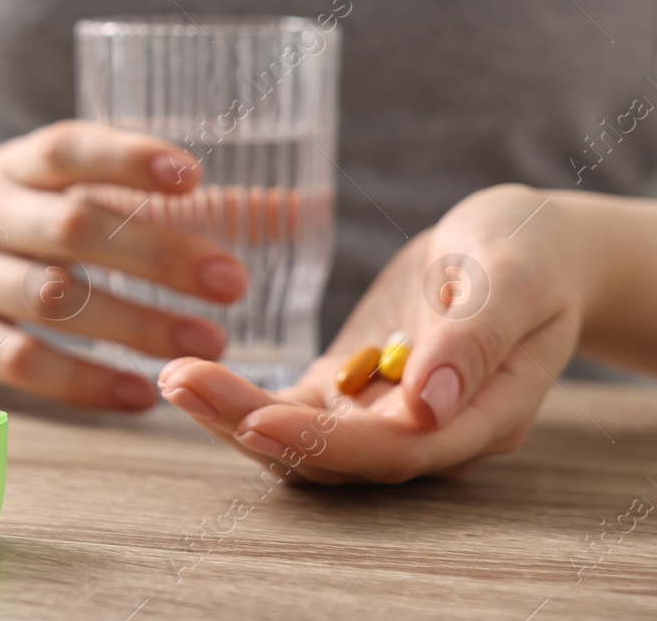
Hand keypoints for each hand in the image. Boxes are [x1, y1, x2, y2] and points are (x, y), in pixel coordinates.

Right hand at [0, 120, 249, 409]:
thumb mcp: (40, 195)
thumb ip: (143, 200)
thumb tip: (288, 212)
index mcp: (10, 168)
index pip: (67, 148)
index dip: (127, 156)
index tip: (193, 176)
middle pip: (73, 227)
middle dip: (158, 254)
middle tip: (233, 283)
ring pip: (51, 299)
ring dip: (133, 323)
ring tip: (206, 346)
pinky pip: (20, 362)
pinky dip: (83, 382)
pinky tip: (138, 397)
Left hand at [158, 183, 596, 482]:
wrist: (526, 246)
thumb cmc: (529, 253)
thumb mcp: (512, 279)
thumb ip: (473, 339)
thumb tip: (428, 402)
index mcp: (480, 416)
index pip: (396, 450)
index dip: (322, 441)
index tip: (254, 419)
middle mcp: (430, 431)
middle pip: (335, 455)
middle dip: (252, 425)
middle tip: (179, 381)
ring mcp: (387, 414)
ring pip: (303, 439)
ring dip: (234, 415)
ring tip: (171, 375)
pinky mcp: (353, 388)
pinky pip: (292, 408)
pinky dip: (243, 397)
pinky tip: (192, 371)